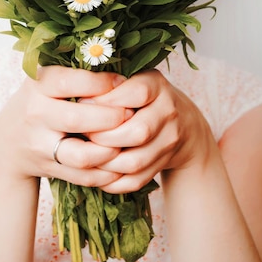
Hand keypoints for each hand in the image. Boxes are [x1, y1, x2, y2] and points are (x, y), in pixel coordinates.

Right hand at [0, 66, 132, 186]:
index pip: (67, 82)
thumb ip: (78, 73)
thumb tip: (125, 65)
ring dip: (110, 150)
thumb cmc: (42, 101)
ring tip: (126, 140)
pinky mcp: (49, 169)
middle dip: (110, 117)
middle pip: (76, 119)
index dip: (99, 82)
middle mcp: (35, 114)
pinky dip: (107, 173)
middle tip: (131, 113)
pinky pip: (84, 176)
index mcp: (38, 85)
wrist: (9, 142)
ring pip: (81, 155)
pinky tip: (122, 162)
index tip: (123, 82)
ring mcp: (40, 145)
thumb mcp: (48, 80)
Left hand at [79, 69, 215, 192]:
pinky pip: (135, 181)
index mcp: (157, 85)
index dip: (107, 100)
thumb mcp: (130, 79)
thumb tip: (78, 98)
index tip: (83, 102)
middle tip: (83, 134)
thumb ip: (109, 84)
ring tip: (86, 154)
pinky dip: (111, 181)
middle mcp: (168, 112)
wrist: (183, 124)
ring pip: (134, 162)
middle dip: (103, 137)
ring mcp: (169, 141)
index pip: (137, 93)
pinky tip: (96, 172)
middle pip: (138, 132)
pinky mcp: (164, 164)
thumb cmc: (143, 97)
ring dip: (104, 162)